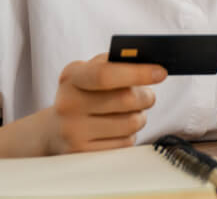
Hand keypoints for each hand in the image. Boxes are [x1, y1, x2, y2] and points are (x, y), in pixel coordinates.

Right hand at [44, 53, 166, 154]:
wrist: (55, 129)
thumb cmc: (84, 93)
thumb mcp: (90, 71)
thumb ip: (116, 63)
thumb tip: (149, 65)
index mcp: (71, 77)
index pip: (105, 74)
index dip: (137, 72)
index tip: (161, 72)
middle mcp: (67, 104)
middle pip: (125, 100)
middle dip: (146, 96)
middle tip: (148, 95)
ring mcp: (73, 132)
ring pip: (131, 123)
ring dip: (140, 116)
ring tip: (131, 112)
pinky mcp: (84, 154)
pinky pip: (126, 143)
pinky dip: (130, 134)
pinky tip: (118, 129)